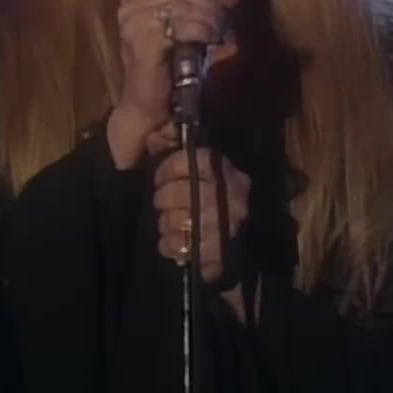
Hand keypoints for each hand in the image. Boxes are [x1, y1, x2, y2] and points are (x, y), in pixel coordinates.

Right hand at [109, 0, 240, 166]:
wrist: (150, 105)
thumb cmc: (167, 66)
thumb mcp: (189, 27)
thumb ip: (208, 4)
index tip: (217, 3)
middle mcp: (131, 4)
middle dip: (209, 3)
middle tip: (221, 23)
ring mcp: (134, 23)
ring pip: (185, 5)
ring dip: (208, 18)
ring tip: (216, 34)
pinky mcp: (143, 42)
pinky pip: (181, 26)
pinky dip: (200, 31)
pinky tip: (207, 41)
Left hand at [152, 144, 250, 287]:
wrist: (233, 239)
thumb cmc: (203, 193)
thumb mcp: (194, 163)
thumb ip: (175, 143)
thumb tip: (158, 137)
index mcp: (228, 173)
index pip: (197, 160)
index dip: (170, 167)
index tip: (159, 176)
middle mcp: (234, 199)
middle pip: (186, 193)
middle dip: (163, 197)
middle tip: (160, 201)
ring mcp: (229, 228)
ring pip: (181, 221)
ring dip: (165, 222)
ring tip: (166, 221)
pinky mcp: (220, 254)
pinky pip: (182, 248)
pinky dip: (169, 245)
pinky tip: (170, 240)